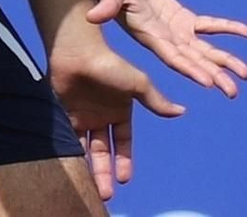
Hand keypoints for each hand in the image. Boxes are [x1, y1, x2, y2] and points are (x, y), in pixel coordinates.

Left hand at [50, 42, 181, 200]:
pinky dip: (71, 155)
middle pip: (104, 151)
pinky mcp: (65, 116)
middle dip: (105, 173)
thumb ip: (156, 101)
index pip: (123, 143)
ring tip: (90, 189)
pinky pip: (69, 140)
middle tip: (105, 194)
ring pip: (87, 150)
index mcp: (121, 111)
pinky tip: (73, 171)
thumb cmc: (110, 64)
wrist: (78, 53)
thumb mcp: (137, 85)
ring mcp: (83, 117)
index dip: (124, 161)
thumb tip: (181, 111)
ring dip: (89, 169)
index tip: (124, 179)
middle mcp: (102, 117)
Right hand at [86, 0, 246, 97]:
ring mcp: (177, 32)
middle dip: (214, 75)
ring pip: (205, 49)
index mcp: (152, 37)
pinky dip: (227, 28)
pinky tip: (246, 33)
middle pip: (194, 61)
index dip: (192, 69)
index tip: (209, 83)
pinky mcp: (183, 20)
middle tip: (234, 92)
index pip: (174, 58)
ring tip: (245, 74)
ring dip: (225, 60)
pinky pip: (209, 26)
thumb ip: (106, 7)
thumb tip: (93, 16)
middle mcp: (167, 40)